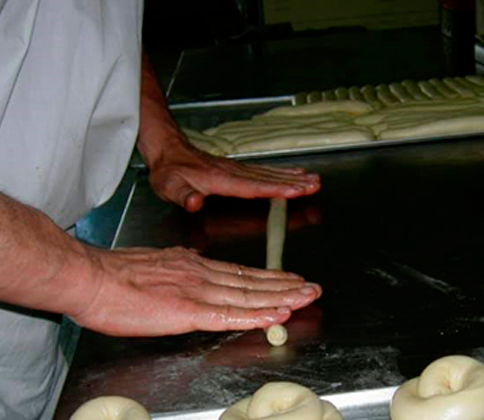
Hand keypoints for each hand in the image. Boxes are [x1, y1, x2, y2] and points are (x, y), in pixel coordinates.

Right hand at [69, 246, 321, 336]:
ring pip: (248, 296)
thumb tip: (189, 269)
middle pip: (251, 282)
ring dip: (281, 298)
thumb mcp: (152, 265)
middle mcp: (200, 274)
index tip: (289, 280)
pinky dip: (257, 315)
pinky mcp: (188, 310)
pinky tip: (277, 315)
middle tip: (312, 288)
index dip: (268, 278)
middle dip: (285, 286)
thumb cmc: (110, 278)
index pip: (238, 273)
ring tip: (306, 298)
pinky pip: (230, 315)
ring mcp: (197, 291)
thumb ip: (176, 271)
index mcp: (191, 265)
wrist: (88, 277)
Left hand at [147, 137, 320, 211]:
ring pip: (270, 174)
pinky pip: (265, 171)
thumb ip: (183, 196)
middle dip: (294, 182)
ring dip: (294, 177)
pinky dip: (283, 172)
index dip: (275, 189)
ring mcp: (238, 169)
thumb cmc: (169, 173)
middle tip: (316, 185)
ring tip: (314, 181)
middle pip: (269, 178)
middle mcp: (234, 173)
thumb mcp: (168, 187)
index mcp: (220, 180)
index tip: (295, 191)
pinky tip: (296, 174)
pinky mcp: (239, 169)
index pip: (253, 186)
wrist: (167, 151)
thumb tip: (194, 203)